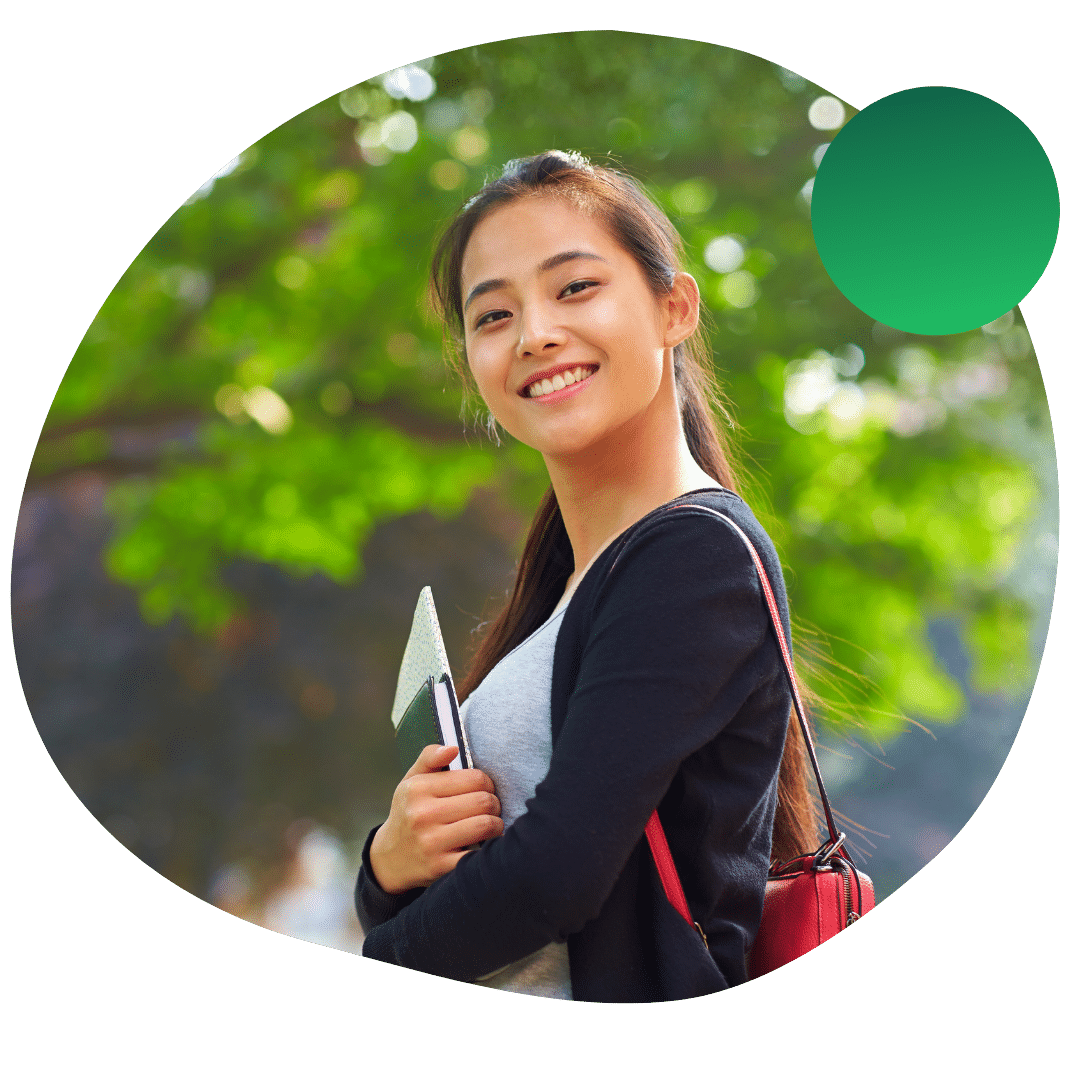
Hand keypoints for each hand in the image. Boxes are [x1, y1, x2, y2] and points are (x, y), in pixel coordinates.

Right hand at [368, 744, 503, 894]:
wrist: (390, 858)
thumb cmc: (408, 813)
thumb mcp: (411, 781)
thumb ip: (430, 758)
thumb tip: (452, 748)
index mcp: (418, 789)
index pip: (475, 778)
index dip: (486, 783)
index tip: (484, 790)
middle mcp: (422, 814)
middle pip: (483, 801)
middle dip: (494, 803)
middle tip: (490, 808)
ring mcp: (430, 842)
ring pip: (485, 825)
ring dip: (496, 824)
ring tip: (490, 824)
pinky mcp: (440, 866)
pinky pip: (478, 854)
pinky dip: (489, 847)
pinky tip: (485, 843)